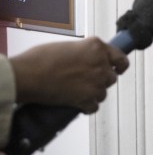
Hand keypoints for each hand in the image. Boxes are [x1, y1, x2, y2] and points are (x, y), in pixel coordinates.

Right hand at [11, 37, 129, 113]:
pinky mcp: (88, 99)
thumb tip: (89, 61)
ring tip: (76, 91)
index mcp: (97, 47)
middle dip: (100, 81)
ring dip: (93, 94)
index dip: (120, 66)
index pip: (121, 59)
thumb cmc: (41, 58)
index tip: (118, 70)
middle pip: (111, 78)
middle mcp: (101, 64)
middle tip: (84, 81)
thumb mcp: (69, 46)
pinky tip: (76, 104)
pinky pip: (94, 107)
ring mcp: (96, 83)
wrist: (28, 75)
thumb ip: (85, 53)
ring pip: (103, 93)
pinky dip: (86, 107)